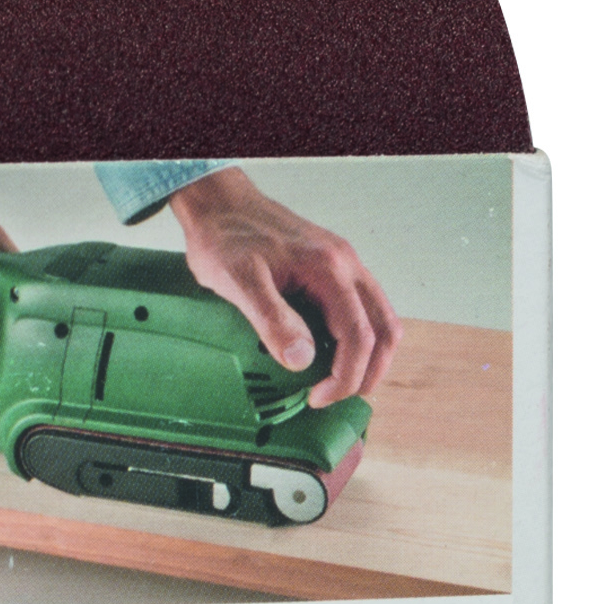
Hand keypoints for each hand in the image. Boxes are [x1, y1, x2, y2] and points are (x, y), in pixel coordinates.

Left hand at [168, 168, 401, 408]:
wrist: (220, 205)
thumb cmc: (226, 238)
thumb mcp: (240, 282)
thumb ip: (273, 320)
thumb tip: (301, 359)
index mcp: (329, 269)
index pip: (359, 335)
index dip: (345, 376)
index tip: (318, 397)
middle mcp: (346, 265)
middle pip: (384, 330)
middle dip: (366, 373)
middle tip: (334, 398)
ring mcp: (344, 266)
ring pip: (380, 319)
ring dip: (370, 358)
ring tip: (340, 383)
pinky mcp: (334, 270)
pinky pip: (363, 309)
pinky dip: (359, 339)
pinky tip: (332, 355)